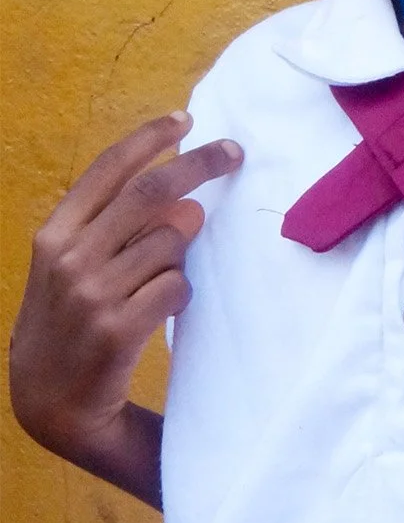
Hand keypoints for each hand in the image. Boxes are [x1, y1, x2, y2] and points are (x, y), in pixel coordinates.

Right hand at [9, 112, 241, 501]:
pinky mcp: (117, 329)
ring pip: (170, 241)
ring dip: (182, 252)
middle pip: (151, 191)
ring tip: (160, 277)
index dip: (149, 138)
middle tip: (233, 153)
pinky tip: (160, 307)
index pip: (108, 169)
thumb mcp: (74, 265)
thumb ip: (120, 228)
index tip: (186, 120)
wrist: (49, 402)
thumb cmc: (71, 318)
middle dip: (199, 163)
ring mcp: (92, 294)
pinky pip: (176, 285)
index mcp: (55, 233)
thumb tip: (189, 202)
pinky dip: (181, 290)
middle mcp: (70, 258)